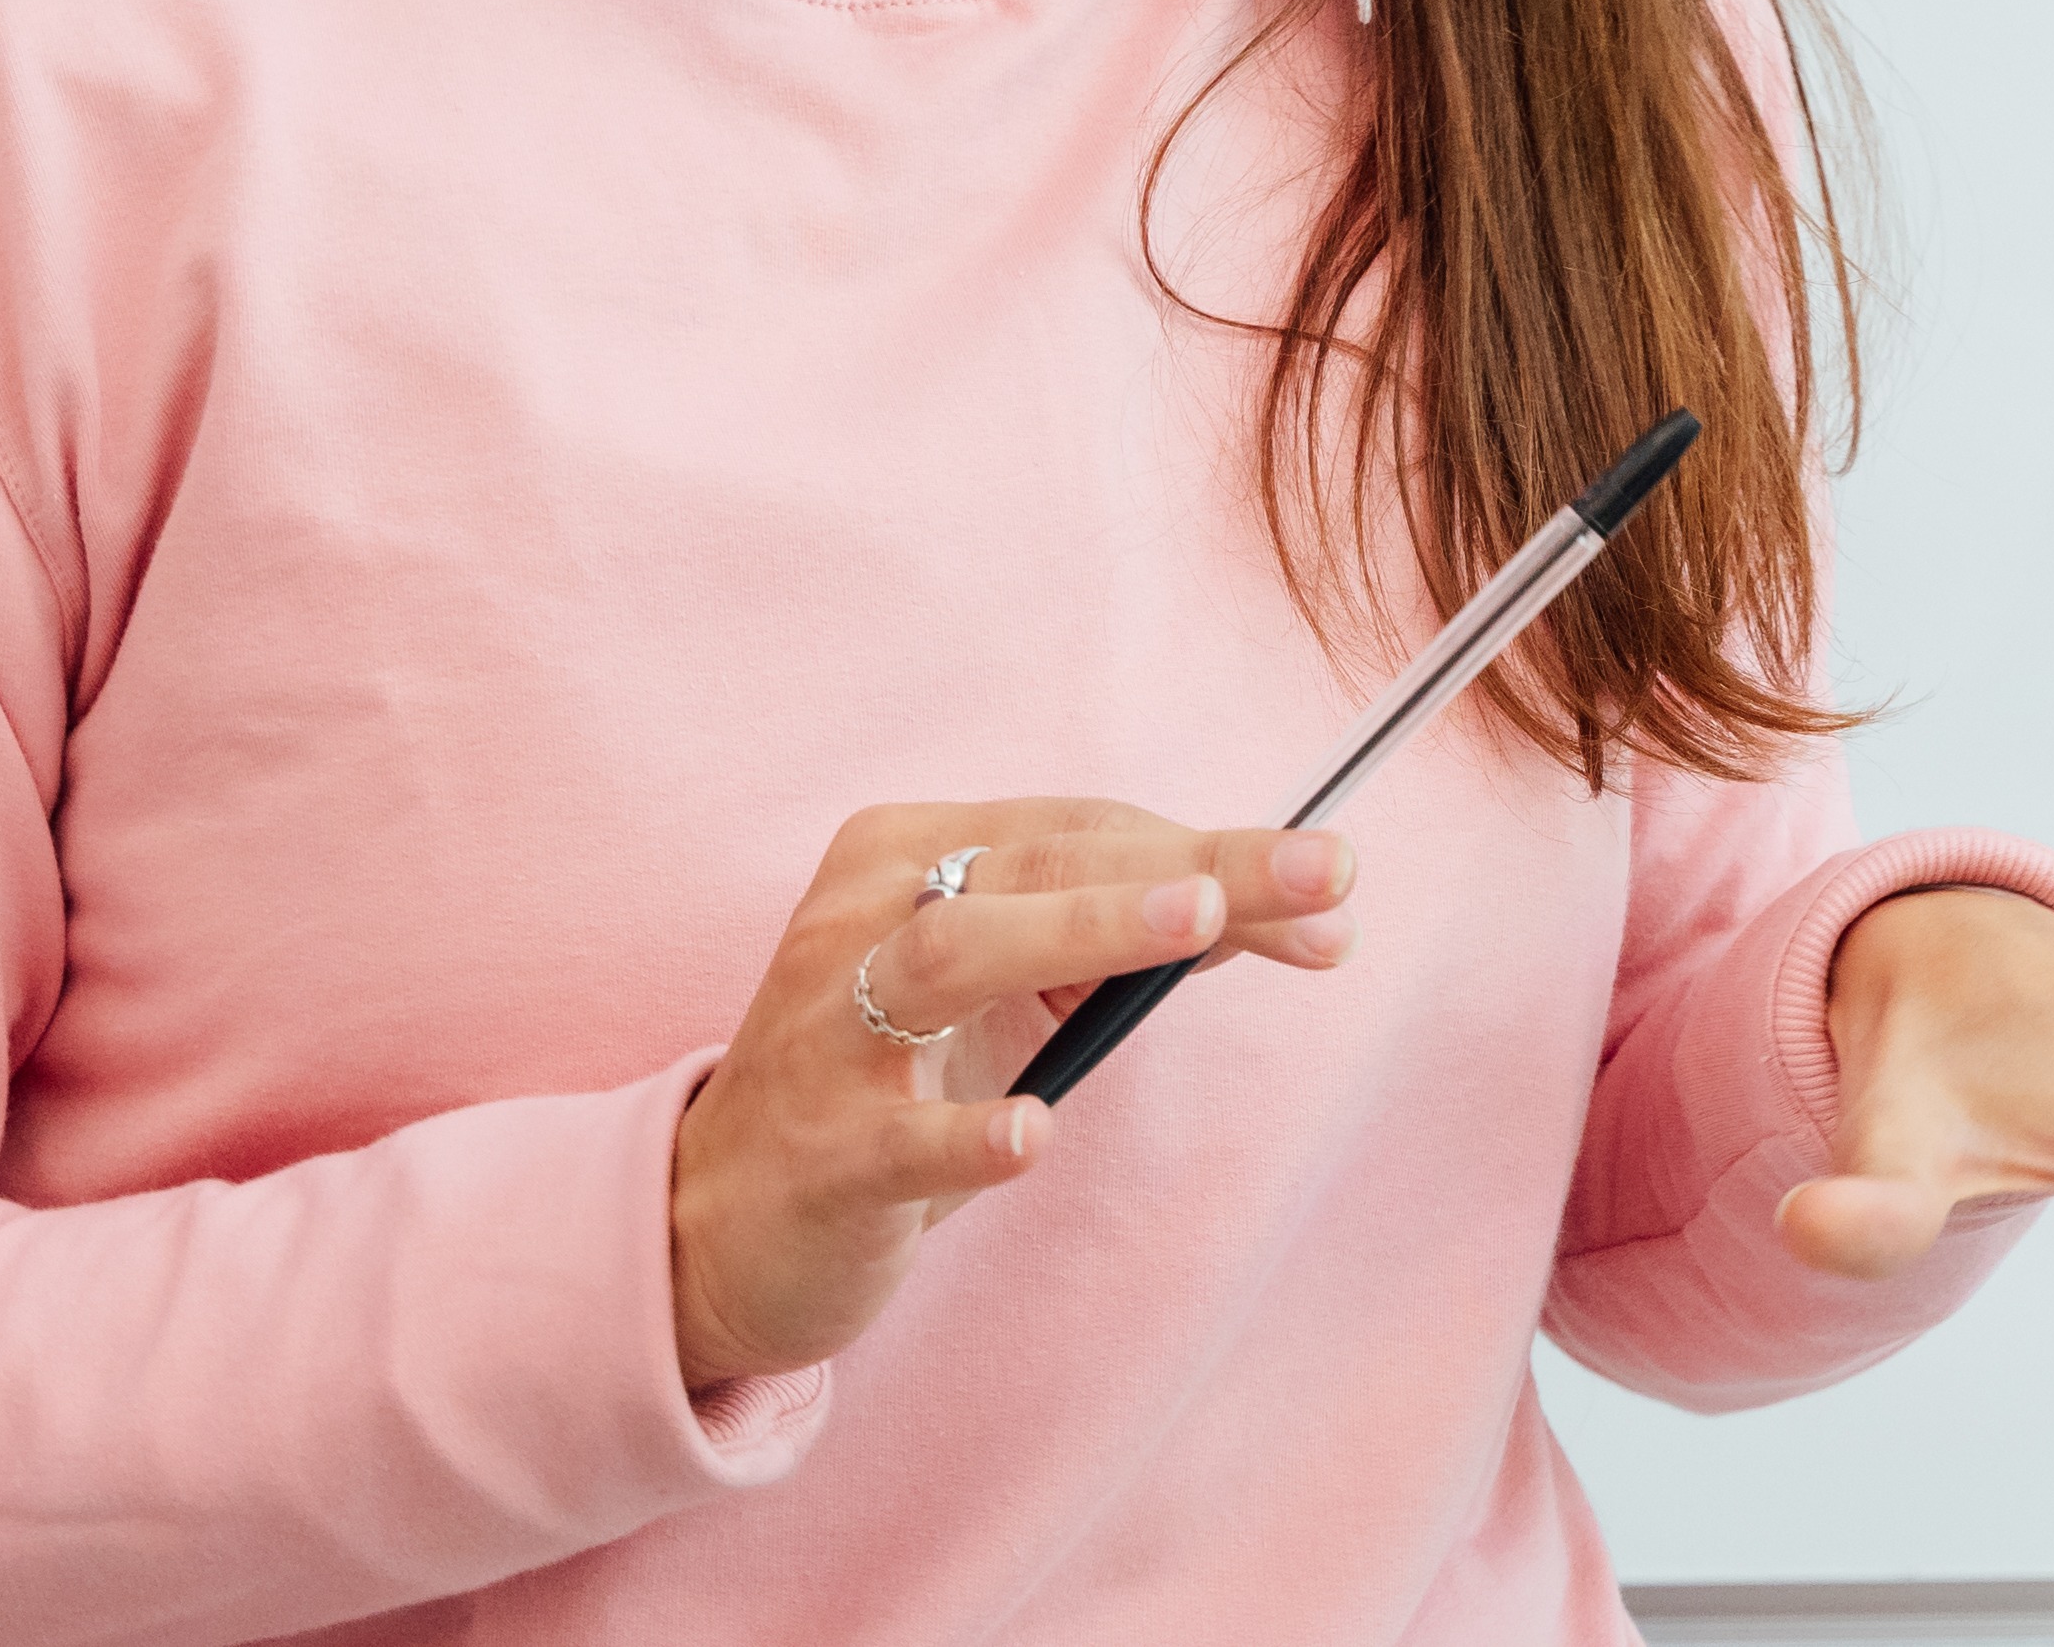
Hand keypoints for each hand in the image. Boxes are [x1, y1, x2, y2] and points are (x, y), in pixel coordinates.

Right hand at [668, 800, 1357, 1387]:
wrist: (718, 1222)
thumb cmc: (894, 1082)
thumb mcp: (1009, 994)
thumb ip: (1132, 946)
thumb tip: (1300, 908)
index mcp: (906, 856)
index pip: (1080, 832)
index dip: (1212, 849)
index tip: (1335, 881)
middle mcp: (859, 920)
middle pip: (1038, 870)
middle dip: (1187, 868)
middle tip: (1320, 870)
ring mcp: (830, 1036)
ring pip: (954, 954)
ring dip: (1081, 930)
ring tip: (1196, 928)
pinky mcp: (821, 1156)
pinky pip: (896, 1140)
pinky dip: (967, 1133)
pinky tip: (1034, 1134)